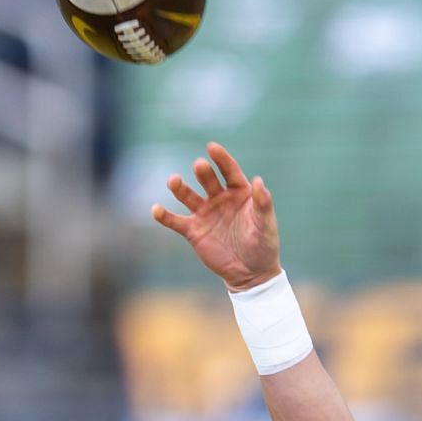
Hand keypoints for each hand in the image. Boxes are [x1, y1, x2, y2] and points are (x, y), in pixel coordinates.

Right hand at [149, 142, 281, 291]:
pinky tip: (156, 210)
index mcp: (239, 192)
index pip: (229, 171)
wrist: (251, 273)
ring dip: (179, 188)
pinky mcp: (193, 231)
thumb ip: (262, 204)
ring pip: (188, 196)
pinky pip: (176, 221)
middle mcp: (219, 198)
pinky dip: (165, 216)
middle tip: (199, 165)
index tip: (212, 147)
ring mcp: (205, 213)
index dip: (221, 159)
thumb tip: (259, 180)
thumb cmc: (263, 246)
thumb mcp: (265, 225)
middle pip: (208, 180)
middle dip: (203, 172)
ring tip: (173, 181)